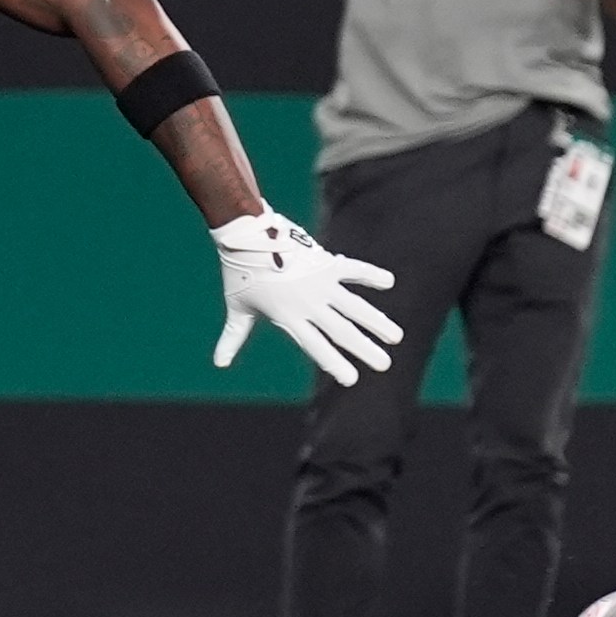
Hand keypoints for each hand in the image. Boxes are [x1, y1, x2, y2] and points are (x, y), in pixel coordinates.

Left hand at [211, 210, 402, 386]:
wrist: (245, 238)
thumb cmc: (240, 275)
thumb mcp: (237, 310)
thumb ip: (233, 337)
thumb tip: (219, 364)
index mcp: (289, 318)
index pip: (316, 347)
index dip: (334, 363)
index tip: (351, 379)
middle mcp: (308, 304)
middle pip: (341, 331)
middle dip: (364, 349)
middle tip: (385, 364)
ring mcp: (319, 283)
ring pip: (354, 306)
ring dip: (376, 321)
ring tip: (396, 336)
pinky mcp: (325, 263)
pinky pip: (353, 270)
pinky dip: (370, 275)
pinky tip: (388, 282)